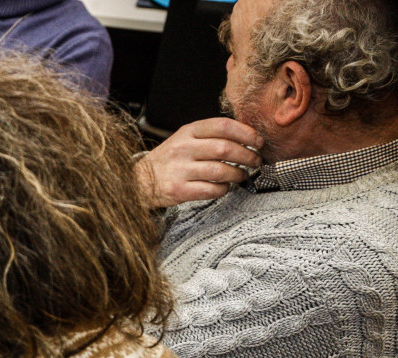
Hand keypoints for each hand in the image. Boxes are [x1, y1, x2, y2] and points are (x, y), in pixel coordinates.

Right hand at [137, 118, 263, 206]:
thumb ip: (209, 135)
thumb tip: (246, 137)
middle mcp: (183, 149)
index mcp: (187, 132)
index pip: (223, 126)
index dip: (246, 133)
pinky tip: (224, 186)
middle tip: (256, 161)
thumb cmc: (168, 159)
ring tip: (242, 175)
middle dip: (248, 156)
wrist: (139, 180)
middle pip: (226, 149)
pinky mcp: (179, 190)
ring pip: (221, 171)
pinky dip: (224, 189)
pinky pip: (212, 190)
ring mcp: (180, 170)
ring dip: (239, 174)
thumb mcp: (184, 138)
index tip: (258, 141)